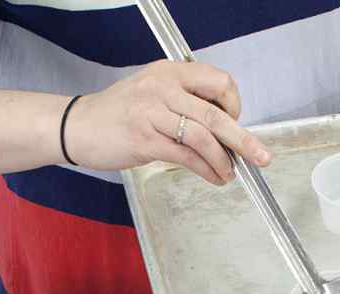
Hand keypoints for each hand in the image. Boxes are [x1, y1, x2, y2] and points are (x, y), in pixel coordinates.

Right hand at [65, 60, 270, 184]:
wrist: (78, 126)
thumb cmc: (117, 114)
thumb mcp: (153, 94)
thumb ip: (185, 103)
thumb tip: (222, 129)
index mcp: (169, 72)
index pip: (218, 81)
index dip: (233, 105)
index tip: (234, 123)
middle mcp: (163, 87)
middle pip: (216, 113)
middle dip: (244, 139)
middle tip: (262, 156)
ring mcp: (152, 113)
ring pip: (203, 137)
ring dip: (223, 159)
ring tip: (230, 173)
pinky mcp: (144, 139)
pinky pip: (186, 156)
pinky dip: (205, 169)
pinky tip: (213, 177)